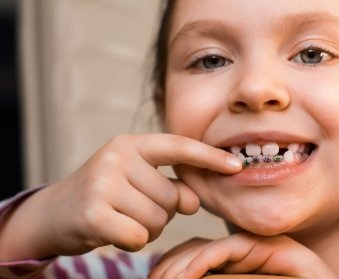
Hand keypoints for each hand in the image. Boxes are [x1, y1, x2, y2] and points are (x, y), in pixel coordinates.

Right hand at [0, 134, 241, 260]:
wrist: (54, 213)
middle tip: (134, 208)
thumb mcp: (139, 182)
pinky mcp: (92, 212)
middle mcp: (117, 156)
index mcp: (132, 144)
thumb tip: (194, 202)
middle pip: (172, 197)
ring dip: (147, 228)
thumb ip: (172, 187)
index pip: (179, 147)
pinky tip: (113, 232)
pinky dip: (132, 241)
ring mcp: (103, 182)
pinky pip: (139, 236)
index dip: (210, 157)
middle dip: (162, 212)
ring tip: (123, 218)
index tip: (238, 166)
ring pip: (159, 219)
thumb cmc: (107, 196)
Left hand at [149, 233, 335, 278]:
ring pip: (209, 247)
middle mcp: (242, 252)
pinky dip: (206, 260)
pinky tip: (190, 275)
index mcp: (232, 265)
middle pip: (194, 248)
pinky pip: (230, 248)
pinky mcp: (272, 248)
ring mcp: (257, 248)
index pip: (191, 255)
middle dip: (170, 265)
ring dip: (183, 265)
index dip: (169, 265)